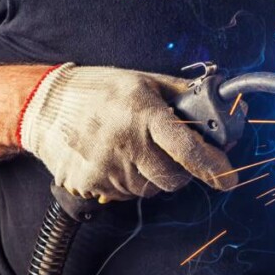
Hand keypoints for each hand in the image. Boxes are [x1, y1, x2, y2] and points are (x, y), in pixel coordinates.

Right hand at [18, 64, 237, 201]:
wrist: (45, 105)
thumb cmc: (98, 89)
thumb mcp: (143, 80)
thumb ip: (181, 94)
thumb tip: (219, 103)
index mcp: (143, 113)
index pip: (187, 148)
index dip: (212, 166)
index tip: (229, 178)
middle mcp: (125, 142)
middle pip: (172, 178)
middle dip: (181, 172)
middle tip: (170, 154)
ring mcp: (106, 166)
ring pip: (149, 189)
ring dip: (152, 176)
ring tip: (133, 149)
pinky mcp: (90, 183)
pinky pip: (125, 195)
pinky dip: (129, 182)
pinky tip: (116, 159)